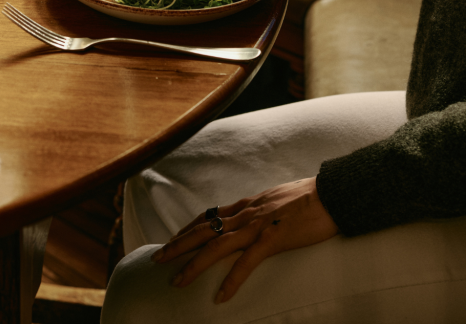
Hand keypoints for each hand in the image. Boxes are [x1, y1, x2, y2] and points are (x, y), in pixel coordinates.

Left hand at [153, 177, 337, 302]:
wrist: (333, 193)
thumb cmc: (310, 197)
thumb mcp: (276, 199)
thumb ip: (260, 208)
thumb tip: (253, 215)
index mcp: (246, 205)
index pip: (208, 216)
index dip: (187, 229)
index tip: (172, 240)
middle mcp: (245, 214)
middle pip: (202, 230)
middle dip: (178, 245)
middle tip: (157, 259)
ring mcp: (257, 226)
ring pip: (216, 247)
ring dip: (193, 265)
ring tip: (177, 281)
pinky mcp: (273, 239)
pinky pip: (247, 263)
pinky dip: (232, 280)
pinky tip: (221, 297)